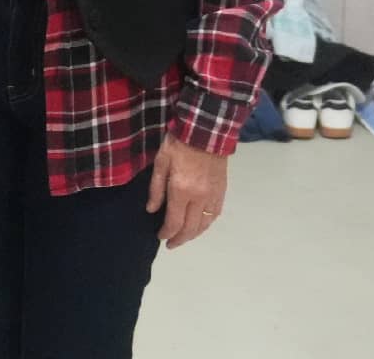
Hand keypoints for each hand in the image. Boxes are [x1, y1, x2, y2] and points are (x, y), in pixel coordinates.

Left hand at [147, 135, 227, 249]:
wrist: (205, 130)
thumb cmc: (177, 144)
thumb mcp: (160, 163)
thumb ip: (156, 189)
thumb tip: (151, 210)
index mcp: (181, 191)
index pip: (174, 222)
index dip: (166, 233)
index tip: (160, 237)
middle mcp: (199, 198)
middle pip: (190, 228)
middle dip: (180, 239)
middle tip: (171, 244)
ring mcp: (213, 195)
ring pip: (204, 224)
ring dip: (194, 235)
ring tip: (184, 238)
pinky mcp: (222, 191)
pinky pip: (215, 215)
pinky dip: (206, 224)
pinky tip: (200, 226)